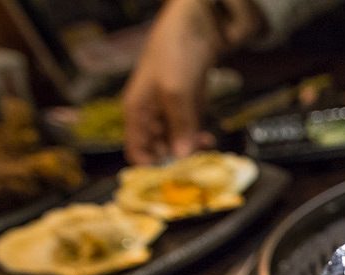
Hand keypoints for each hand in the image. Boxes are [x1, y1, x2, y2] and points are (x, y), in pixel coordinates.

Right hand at [122, 0, 262, 163]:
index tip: (172, 179)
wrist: (199, 24)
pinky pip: (190, 129)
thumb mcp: (176, 92)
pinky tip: (209, 140)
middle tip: (194, 170)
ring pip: (176, 142)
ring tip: (204, 154)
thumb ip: (180, 126)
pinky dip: (198, 137)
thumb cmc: (176, 50)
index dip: (151, 168)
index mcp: (137, 111)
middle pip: (157, 150)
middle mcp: (151, 113)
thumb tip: (182, 156)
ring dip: (189, 151)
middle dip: (175, 161)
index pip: (135, 151)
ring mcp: (170, 110)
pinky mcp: (188, 105)